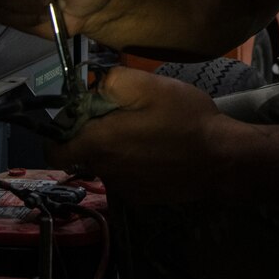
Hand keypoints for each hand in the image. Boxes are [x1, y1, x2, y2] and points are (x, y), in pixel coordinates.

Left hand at [45, 67, 228, 202]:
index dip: (61, 131)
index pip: (54, 150)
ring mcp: (124, 188)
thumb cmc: (186, 119)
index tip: (81, 115)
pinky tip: (157, 151)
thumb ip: (112, 80)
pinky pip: (124, 176)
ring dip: (115, 148)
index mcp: (100, 144)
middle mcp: (105, 171)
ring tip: (146, 132)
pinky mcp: (141, 198)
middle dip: (94, 133)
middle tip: (123, 115)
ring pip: (105, 163)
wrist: (224, 160)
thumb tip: (93, 86)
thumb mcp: (150, 85)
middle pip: (82, 152)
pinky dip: (132, 163)